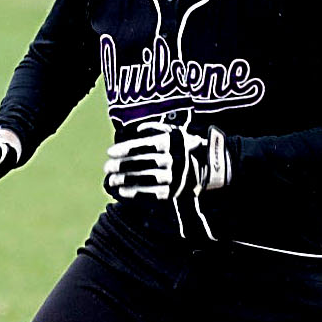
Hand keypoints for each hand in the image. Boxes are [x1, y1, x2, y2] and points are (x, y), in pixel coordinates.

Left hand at [104, 120, 230, 208]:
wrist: (215, 165)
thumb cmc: (189, 146)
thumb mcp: (176, 132)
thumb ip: (155, 129)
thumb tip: (135, 130)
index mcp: (172, 142)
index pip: (144, 145)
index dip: (125, 149)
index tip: (110, 152)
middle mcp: (174, 158)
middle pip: (142, 162)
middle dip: (122, 165)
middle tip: (107, 167)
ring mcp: (176, 176)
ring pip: (145, 178)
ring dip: (125, 179)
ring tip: (111, 180)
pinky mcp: (177, 191)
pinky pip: (152, 193)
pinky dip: (136, 192)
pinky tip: (123, 191)